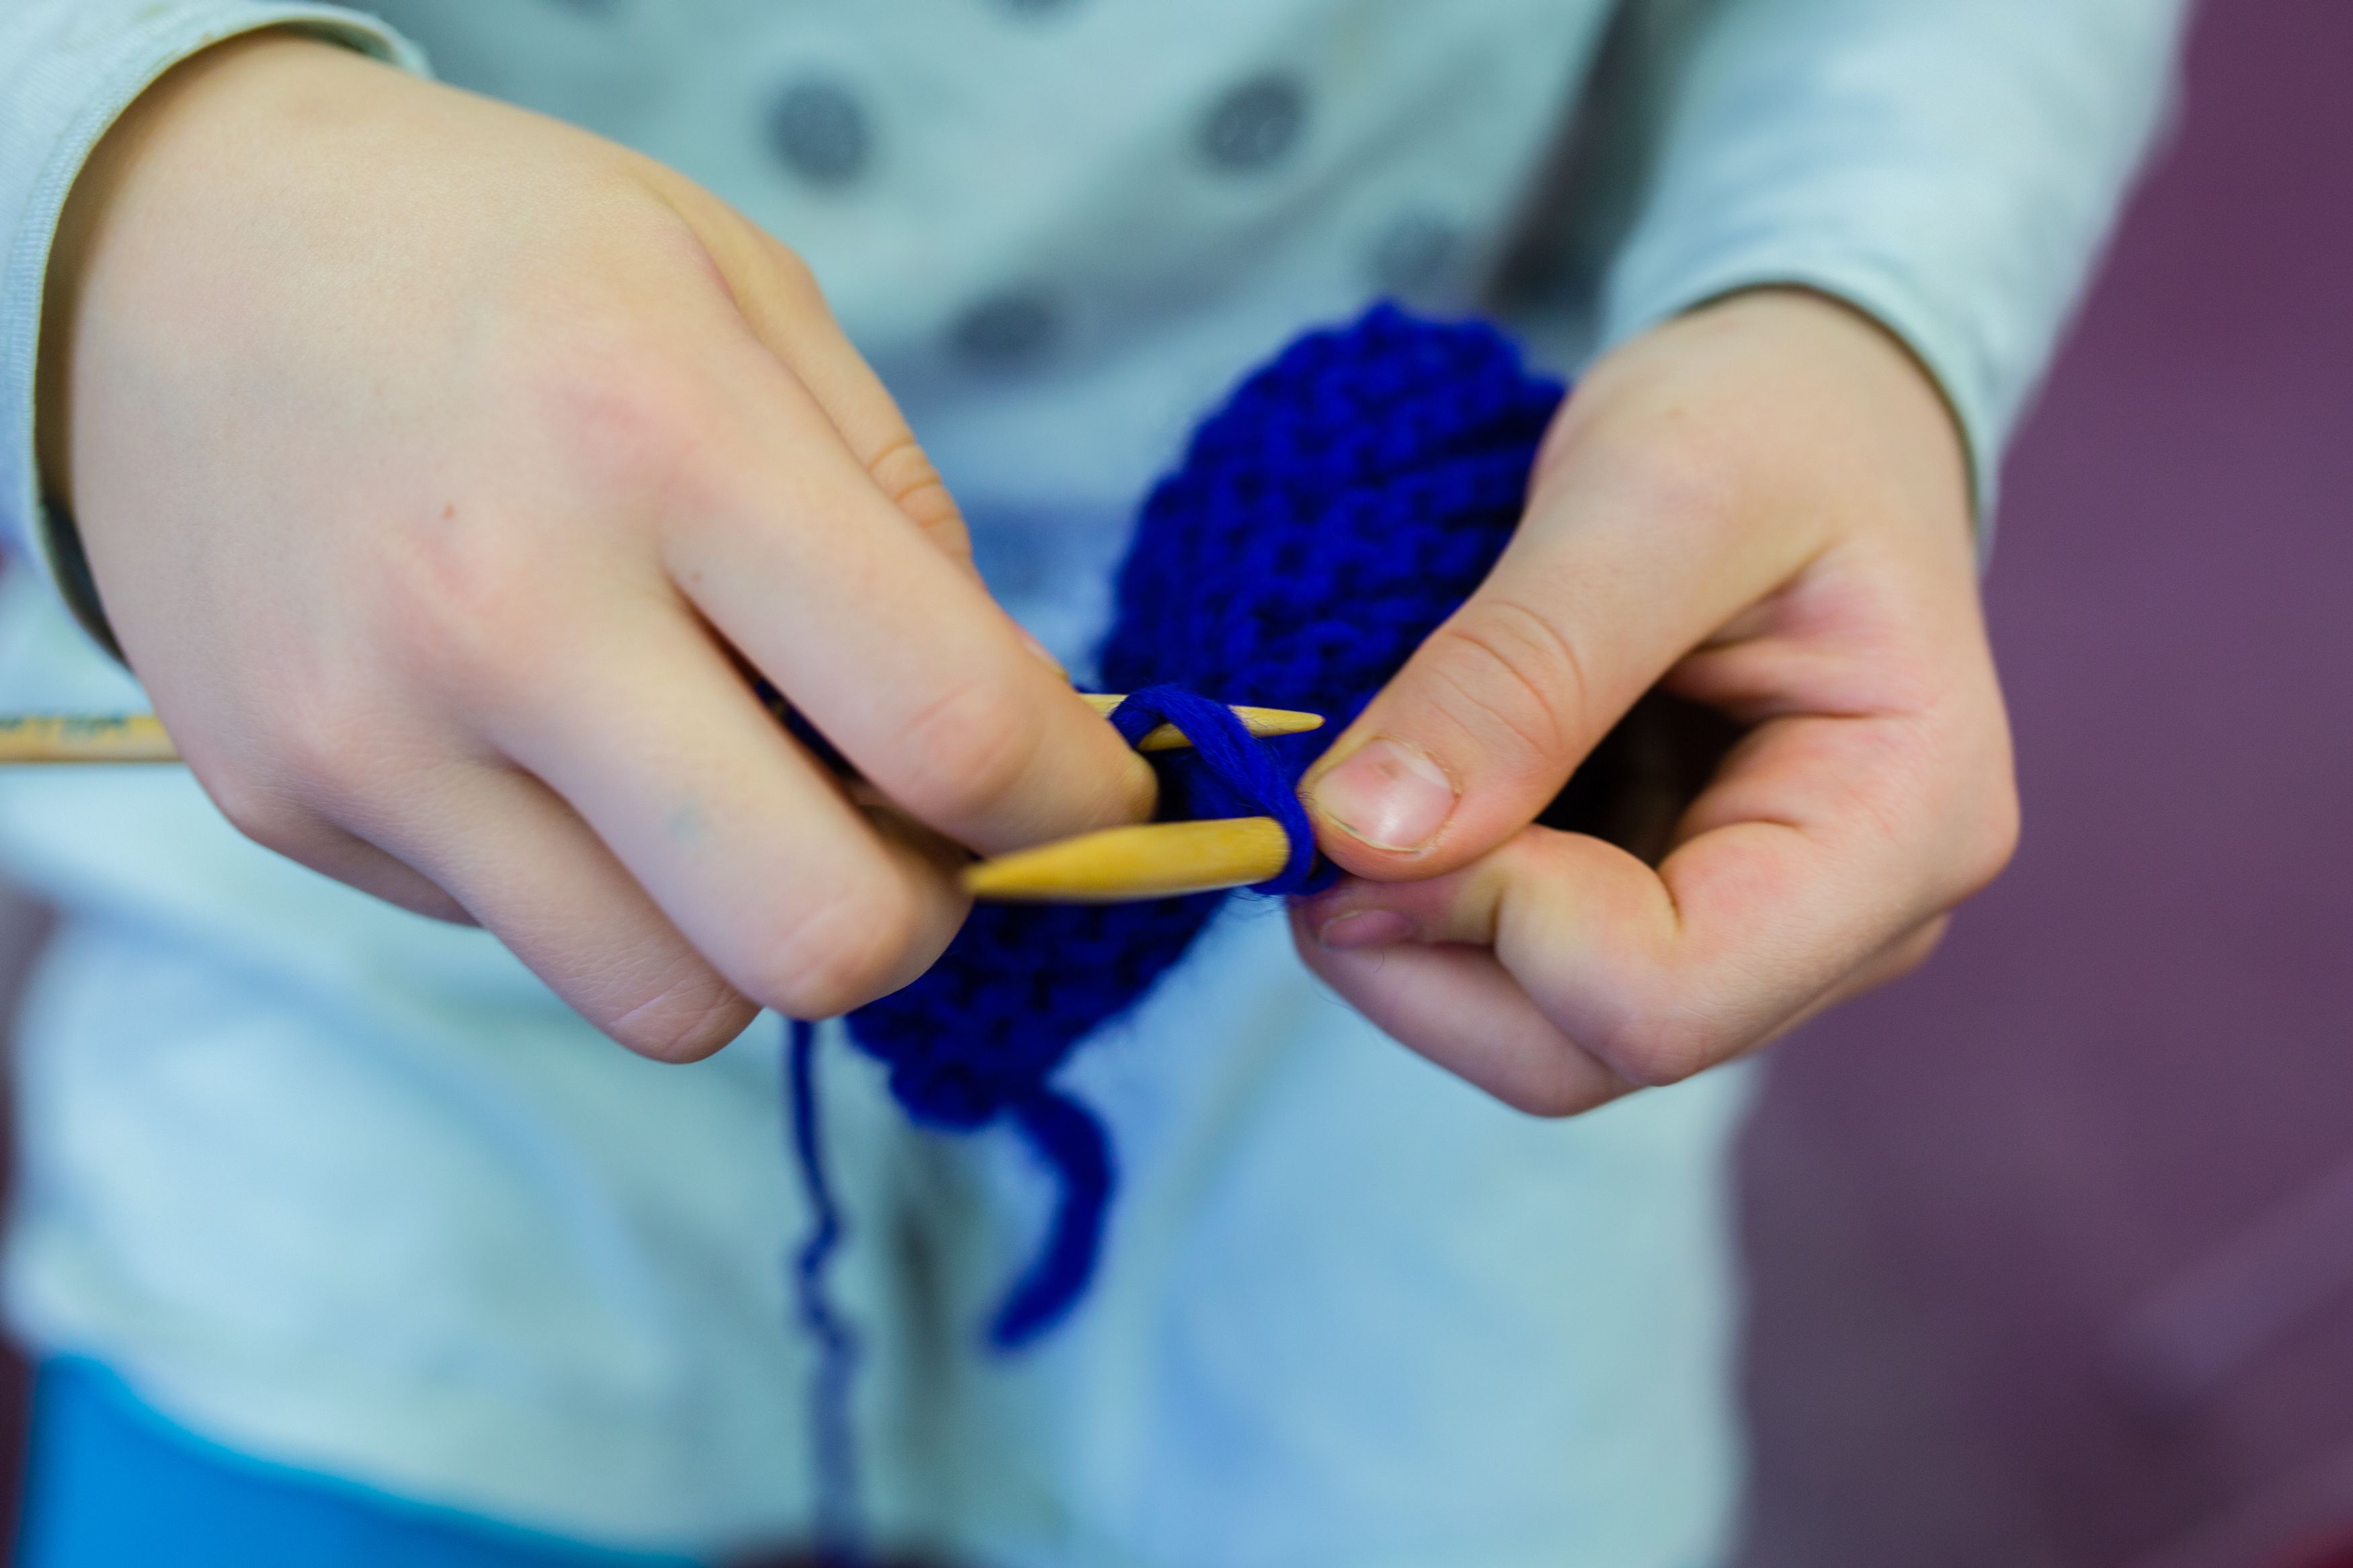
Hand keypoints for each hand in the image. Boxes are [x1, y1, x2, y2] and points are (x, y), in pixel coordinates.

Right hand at [38, 35, 1152, 1059]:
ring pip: (674, 1004)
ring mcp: (374, 735)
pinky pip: (531, 942)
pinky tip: (573, 755)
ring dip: (759, 933)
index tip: (1089, 793)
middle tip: (918, 827)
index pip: (947, 726)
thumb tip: (1014, 739)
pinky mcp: (287, 806)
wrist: (164, 249)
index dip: (1072, 802)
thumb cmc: (504, 262)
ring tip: (744, 795)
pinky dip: (606, 889)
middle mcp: (507, 612)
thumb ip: (902, 523)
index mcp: (662, 438)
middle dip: (925, 914)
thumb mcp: (745, 296)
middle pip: (820, 938)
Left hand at [1291, 290, 2016, 1114]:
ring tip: (1357, 788)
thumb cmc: (1771, 423)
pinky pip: (1527, 975)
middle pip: (1590, 1051)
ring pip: (1541, 1035)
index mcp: (1904, 829)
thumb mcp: (1650, 496)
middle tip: (1316, 812)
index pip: (1665, 999)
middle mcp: (1853, 924)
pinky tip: (1412, 795)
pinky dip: (1432, 905)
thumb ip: (1516, 672)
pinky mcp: (1680, 912)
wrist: (1810, 408)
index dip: (1484, 920)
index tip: (1364, 800)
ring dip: (1409, 935)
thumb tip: (1360, 839)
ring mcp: (1765, 934)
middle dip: (1420, 952)